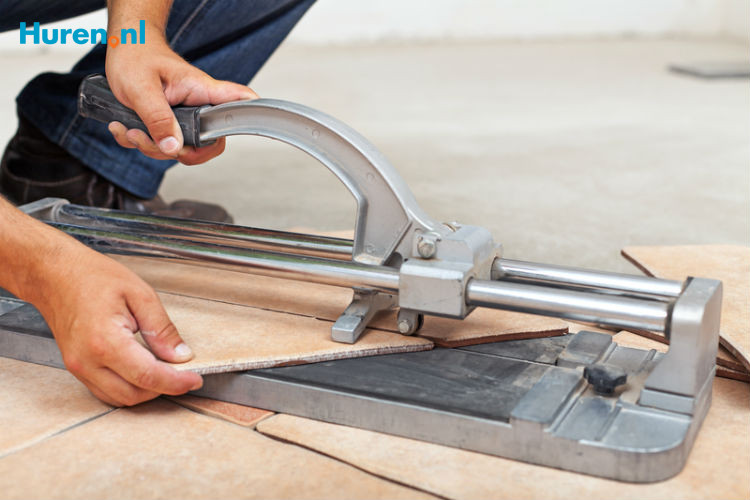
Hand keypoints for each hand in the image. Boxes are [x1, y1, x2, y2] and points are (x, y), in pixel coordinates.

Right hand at [36, 240, 201, 406]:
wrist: (54, 275)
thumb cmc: (91, 277)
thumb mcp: (139, 294)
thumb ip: (162, 328)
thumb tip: (180, 354)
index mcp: (105, 341)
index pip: (147, 376)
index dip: (176, 382)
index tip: (194, 380)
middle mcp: (88, 361)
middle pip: (133, 394)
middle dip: (162, 389)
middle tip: (183, 374)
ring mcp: (79, 367)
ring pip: (118, 398)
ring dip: (145, 391)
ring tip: (164, 372)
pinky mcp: (76, 367)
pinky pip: (105, 390)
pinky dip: (127, 387)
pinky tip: (142, 371)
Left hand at [104, 31, 256, 164]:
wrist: (123, 48)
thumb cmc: (135, 56)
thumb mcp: (141, 88)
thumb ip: (158, 119)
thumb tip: (173, 147)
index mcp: (201, 91)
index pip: (238, 102)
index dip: (250, 117)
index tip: (254, 127)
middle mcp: (198, 106)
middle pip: (207, 144)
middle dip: (176, 152)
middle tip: (151, 140)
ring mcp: (184, 118)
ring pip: (180, 149)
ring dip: (150, 147)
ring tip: (129, 129)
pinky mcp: (169, 124)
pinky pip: (162, 145)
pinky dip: (141, 142)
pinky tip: (126, 128)